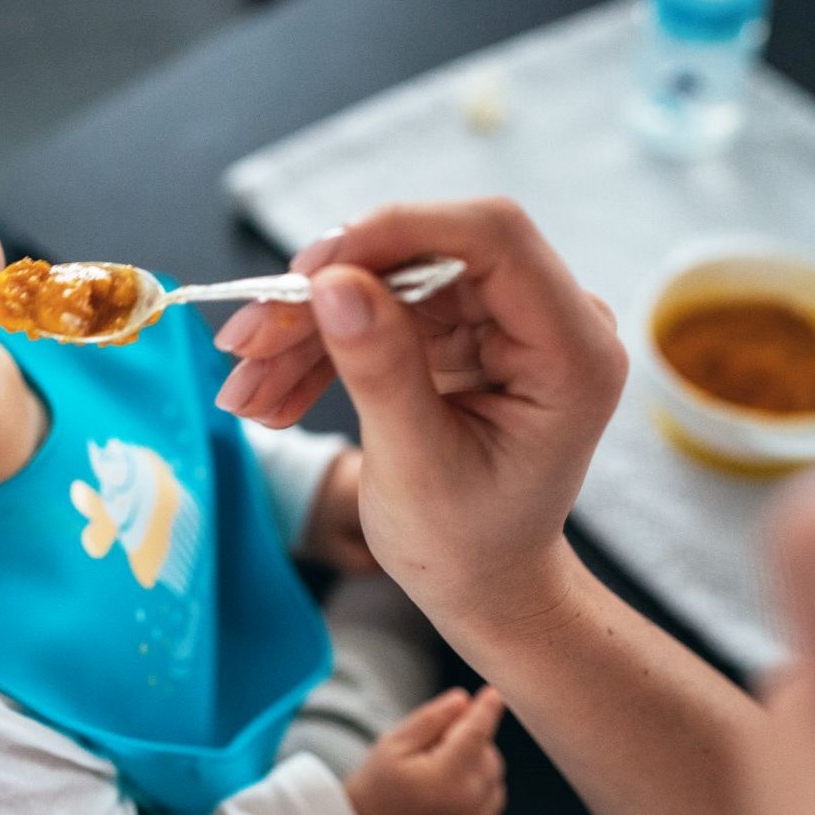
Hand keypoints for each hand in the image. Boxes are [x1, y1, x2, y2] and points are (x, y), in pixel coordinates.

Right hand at [214, 199, 626, 635]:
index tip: (311, 269)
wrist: (482, 582)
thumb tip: (331, 284)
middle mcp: (547, 320)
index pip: (493, 238)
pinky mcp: (461, 333)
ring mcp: (501, 322)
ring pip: (385, 283)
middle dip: (325, 294)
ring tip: (241, 389)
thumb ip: (381, 370)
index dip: (398, 232)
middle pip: (423, 256)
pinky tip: (267, 393)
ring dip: (304, 331)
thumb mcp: (418, 467)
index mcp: (572, 351)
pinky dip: (318, 351)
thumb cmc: (467, 544)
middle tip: (244, 341)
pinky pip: (376, 313)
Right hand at [345, 686, 506, 814]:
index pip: (477, 733)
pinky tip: (449, 796)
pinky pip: (491, 808)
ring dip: (478, 769)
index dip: (486, 710)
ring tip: (441, 774)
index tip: (493, 694)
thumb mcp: (392, 745)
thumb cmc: (375, 789)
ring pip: (495, 783)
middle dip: (472, 743)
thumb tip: (463, 700)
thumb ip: (430, 719)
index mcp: (446, 776)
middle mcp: (467, 805)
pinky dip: (479, 796)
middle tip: (437, 746)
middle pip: (490, 757)